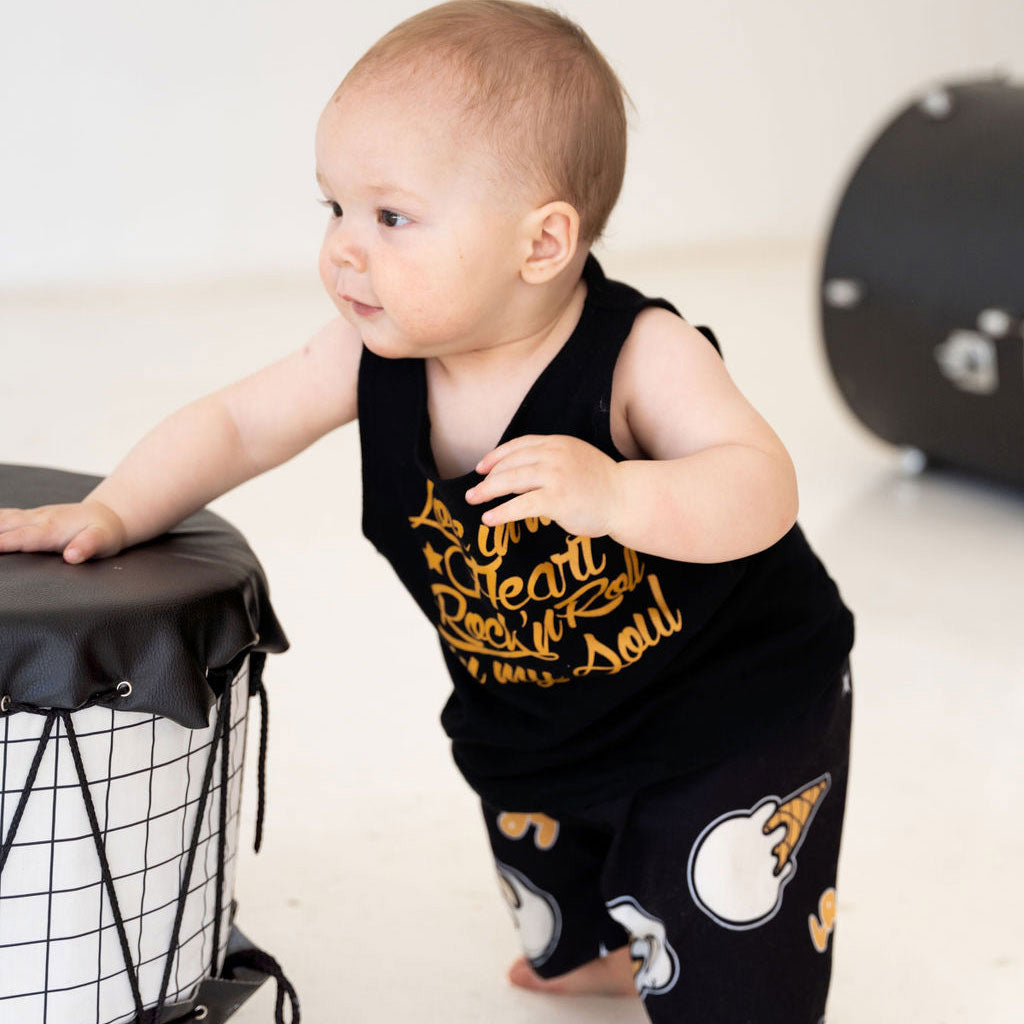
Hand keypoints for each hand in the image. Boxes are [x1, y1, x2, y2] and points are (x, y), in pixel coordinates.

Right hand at [0, 500, 127, 563]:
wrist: (108, 516)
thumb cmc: (105, 533)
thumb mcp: (104, 542)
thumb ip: (88, 547)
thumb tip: (73, 556)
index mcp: (51, 530)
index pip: (21, 539)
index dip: (1, 544)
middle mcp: (36, 520)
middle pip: (2, 528)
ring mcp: (30, 516)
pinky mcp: (27, 517)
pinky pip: (2, 517)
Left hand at [466, 435, 623, 536]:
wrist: (625, 498)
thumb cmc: (599, 484)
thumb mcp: (573, 460)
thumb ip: (548, 461)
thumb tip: (515, 475)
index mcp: (557, 443)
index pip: (518, 446)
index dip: (496, 456)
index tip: (481, 467)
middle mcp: (554, 455)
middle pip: (510, 464)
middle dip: (487, 478)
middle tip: (472, 491)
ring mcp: (555, 476)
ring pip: (510, 481)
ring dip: (487, 492)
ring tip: (474, 501)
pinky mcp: (557, 499)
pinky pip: (520, 506)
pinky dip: (501, 513)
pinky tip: (489, 519)